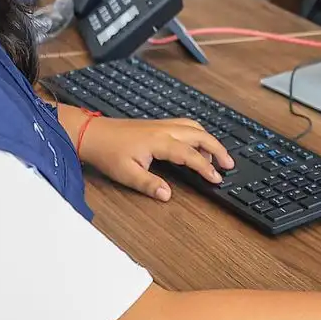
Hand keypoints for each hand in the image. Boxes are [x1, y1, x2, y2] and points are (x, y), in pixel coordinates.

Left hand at [77, 116, 232, 200]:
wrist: (91, 133)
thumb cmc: (107, 152)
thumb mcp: (126, 174)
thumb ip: (149, 185)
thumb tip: (167, 195)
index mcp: (159, 142)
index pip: (191, 155)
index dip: (206, 167)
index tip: (217, 178)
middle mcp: (164, 130)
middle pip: (200, 135)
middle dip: (217, 149)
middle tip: (229, 164)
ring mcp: (161, 125)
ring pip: (194, 127)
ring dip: (208, 139)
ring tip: (215, 155)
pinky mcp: (156, 125)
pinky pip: (184, 125)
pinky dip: (197, 133)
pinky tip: (195, 143)